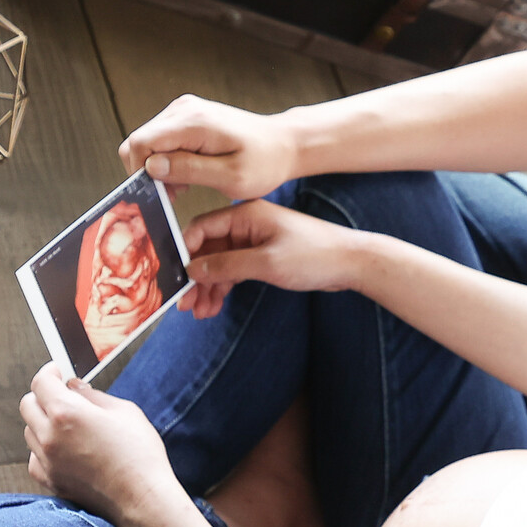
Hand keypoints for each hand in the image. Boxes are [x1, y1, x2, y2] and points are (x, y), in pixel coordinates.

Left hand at [21, 365, 189, 526]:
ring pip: (29, 431)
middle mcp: (50, 436)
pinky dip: (43, 449)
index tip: (57, 371)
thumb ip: (94, 396)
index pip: (41, 382)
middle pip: (28, 404)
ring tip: (69, 425)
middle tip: (62, 395)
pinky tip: (63, 449)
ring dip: (43, 422)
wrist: (142, 499)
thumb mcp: (125, 412)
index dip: (50, 372)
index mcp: (67, 413)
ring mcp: (47, 461)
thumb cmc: (139, 455)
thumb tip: (75, 388)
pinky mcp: (50, 481)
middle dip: (43, 395)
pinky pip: (34, 458)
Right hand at [121, 95, 297, 201]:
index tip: (163, 192)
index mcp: (194, 122)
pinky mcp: (187, 116)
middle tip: (176, 192)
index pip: (140, 142)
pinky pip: (161, 139)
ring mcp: (184, 110)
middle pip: (139, 141)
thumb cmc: (264, 162)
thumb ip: (189, 170)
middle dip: (150, 172)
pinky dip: (168, 159)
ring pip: (147, 141)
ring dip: (159, 167)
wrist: (282, 145)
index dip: (142, 172)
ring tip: (186, 184)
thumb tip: (152, 166)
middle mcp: (185, 109)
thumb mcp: (231, 176)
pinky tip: (189, 172)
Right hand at [179, 200, 364, 318]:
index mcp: (246, 214)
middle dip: (196, 277)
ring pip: (220, 263)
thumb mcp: (266, 263)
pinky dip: (224, 287)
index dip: (185, 252)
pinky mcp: (263, 255)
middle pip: (208, 249)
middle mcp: (247, 224)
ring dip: (209, 286)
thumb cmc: (315, 256)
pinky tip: (215, 306)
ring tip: (201, 312)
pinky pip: (234, 270)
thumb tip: (194, 270)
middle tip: (185, 304)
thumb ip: (227, 266)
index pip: (202, 228)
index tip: (175, 277)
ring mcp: (255, 239)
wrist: (351, 263)